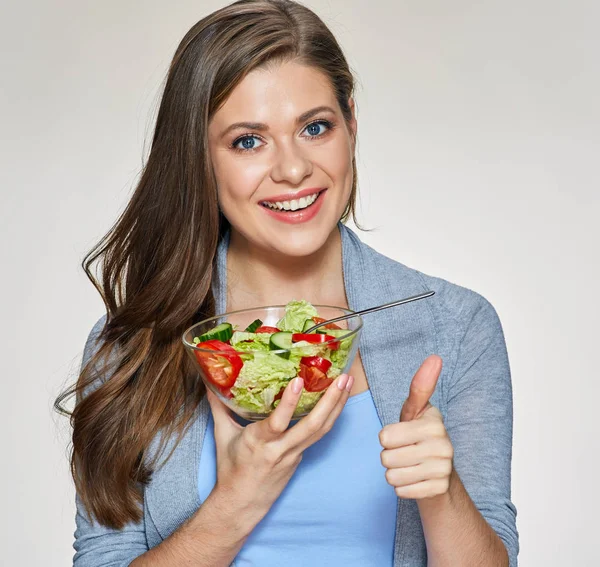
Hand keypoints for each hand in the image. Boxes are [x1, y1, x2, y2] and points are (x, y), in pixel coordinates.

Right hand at [206, 373, 353, 525]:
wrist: (242, 505)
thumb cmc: (231, 469)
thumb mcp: (222, 436)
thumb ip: (219, 407)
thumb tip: (210, 381)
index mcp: (258, 443)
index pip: (276, 423)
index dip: (288, 403)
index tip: (298, 381)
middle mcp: (280, 449)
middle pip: (312, 426)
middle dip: (330, 400)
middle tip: (343, 377)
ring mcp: (294, 454)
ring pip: (322, 430)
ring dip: (337, 405)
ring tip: (347, 382)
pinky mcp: (301, 456)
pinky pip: (320, 435)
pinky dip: (331, 416)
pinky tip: (339, 399)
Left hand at [379, 355, 453, 498]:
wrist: (440, 477)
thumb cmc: (420, 438)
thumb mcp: (416, 412)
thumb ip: (420, 386)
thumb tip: (435, 356)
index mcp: (434, 423)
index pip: (385, 436)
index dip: (387, 438)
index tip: (403, 435)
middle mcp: (443, 445)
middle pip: (386, 457)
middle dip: (389, 457)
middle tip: (405, 453)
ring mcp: (443, 470)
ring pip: (391, 475)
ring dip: (394, 473)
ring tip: (409, 466)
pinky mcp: (438, 490)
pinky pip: (400, 491)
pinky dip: (402, 488)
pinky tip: (414, 480)